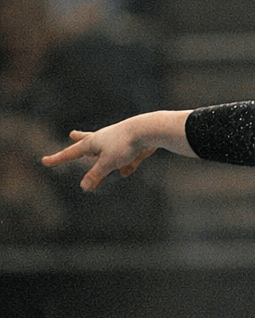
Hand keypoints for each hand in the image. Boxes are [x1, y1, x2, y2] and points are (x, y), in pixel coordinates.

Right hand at [41, 111, 189, 190]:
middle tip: (72, 135)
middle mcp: (103, 139)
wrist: (148, 130)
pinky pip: (125, 159)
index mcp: (92, 142)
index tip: (44, 161)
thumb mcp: (108, 163)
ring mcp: (118, 141)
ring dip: (101, 154)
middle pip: (88, 141)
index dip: (57, 159)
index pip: (70, 153)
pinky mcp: (133, 146)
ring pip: (106, 149)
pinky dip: (124, 165)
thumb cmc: (124, 145)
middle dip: (79, 140)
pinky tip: (126, 172)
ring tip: (95, 155)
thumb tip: (84, 187)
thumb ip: (96, 175)